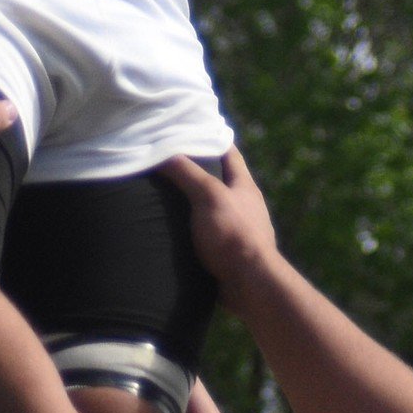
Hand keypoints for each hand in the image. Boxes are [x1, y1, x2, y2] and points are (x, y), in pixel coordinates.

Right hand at [158, 148, 280, 302]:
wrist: (251, 285)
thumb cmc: (233, 234)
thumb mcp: (208, 195)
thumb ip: (186, 172)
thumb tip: (162, 151)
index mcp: (245, 187)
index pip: (230, 154)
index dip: (214, 138)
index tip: (195, 127)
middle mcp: (245, 207)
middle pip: (222, 183)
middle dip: (200, 174)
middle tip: (172, 163)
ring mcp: (239, 233)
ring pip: (214, 211)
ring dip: (195, 207)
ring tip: (167, 200)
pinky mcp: (230, 257)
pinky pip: (210, 238)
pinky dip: (195, 233)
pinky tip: (177, 236)